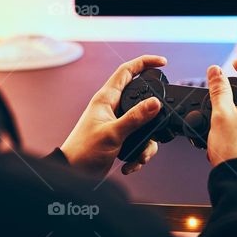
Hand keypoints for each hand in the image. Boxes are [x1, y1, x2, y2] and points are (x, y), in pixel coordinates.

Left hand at [59, 55, 166, 177]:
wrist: (74, 174)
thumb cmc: (83, 151)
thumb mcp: (112, 133)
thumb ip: (135, 118)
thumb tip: (155, 103)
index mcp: (106, 98)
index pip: (127, 71)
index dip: (145, 63)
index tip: (163, 63)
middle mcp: (113, 108)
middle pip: (142, 100)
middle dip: (153, 115)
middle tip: (159, 124)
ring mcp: (117, 123)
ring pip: (144, 124)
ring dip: (147, 143)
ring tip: (140, 155)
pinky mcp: (120, 138)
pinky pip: (139, 141)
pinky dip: (139, 153)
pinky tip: (131, 163)